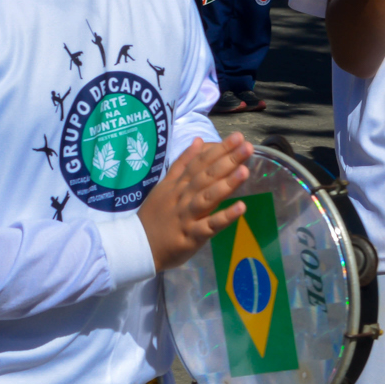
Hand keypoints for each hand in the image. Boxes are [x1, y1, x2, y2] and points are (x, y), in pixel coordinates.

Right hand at [140, 135, 253, 270]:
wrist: (137, 246)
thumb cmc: (155, 215)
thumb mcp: (165, 185)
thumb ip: (183, 163)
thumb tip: (198, 140)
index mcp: (179, 184)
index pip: (200, 163)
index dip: (219, 149)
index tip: (238, 137)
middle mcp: (183, 197)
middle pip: (206, 176)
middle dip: (227, 161)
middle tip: (248, 147)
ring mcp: (187, 216)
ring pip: (207, 198)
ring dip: (226, 185)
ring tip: (245, 171)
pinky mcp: (191, 236)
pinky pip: (209, 226)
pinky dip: (224, 217)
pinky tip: (241, 208)